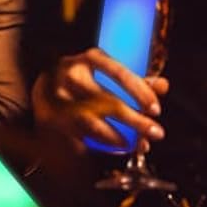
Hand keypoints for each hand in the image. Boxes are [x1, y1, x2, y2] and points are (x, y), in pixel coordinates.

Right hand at [30, 49, 167, 152]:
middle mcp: (72, 76)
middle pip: (108, 102)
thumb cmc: (83, 76)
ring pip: (94, 125)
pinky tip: (119, 148)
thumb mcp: (106, 70)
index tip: (156, 108)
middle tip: (156, 133)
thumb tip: (163, 86)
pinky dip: (102, 145)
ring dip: (120, 138)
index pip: (118, 73)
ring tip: (139, 145)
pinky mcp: (52, 120)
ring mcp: (60, 100)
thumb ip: (135, 79)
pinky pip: (82, 137)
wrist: (42, 83)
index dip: (139, 91)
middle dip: (136, 121)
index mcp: (89, 59)